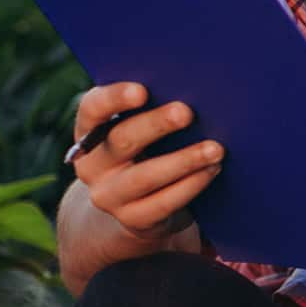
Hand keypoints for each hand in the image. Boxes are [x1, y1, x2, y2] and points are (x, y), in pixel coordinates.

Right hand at [71, 82, 224, 242]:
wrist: (137, 203)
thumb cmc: (148, 149)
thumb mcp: (142, 129)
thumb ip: (154, 107)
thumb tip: (196, 87)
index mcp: (90, 132)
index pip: (92, 109)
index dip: (114, 98)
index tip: (142, 90)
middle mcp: (92, 164)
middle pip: (122, 140)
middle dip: (156, 124)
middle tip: (187, 112)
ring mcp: (108, 195)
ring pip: (144, 176)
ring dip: (183, 160)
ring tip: (215, 148)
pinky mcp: (132, 219)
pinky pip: (163, 203)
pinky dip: (190, 185)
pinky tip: (212, 170)